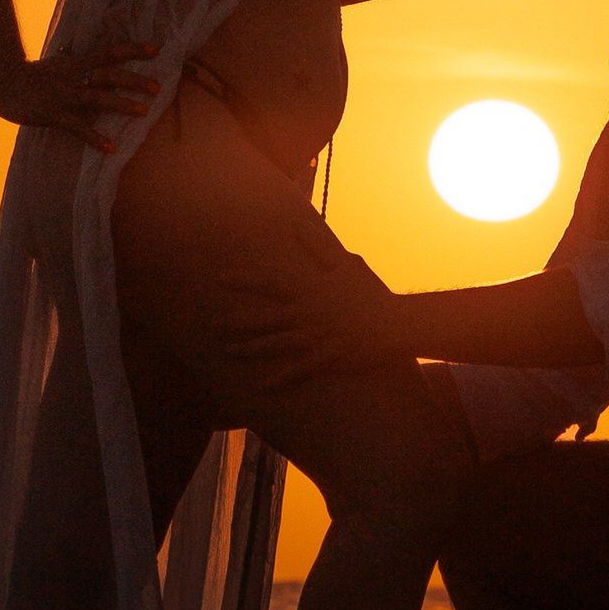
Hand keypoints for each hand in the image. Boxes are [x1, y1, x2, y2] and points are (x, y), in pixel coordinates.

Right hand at [0, 44, 159, 149]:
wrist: (2, 83)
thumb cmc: (34, 76)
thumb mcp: (60, 64)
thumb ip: (82, 65)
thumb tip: (106, 63)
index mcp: (76, 62)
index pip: (109, 52)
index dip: (133, 50)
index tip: (157, 49)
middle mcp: (73, 76)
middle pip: (107, 75)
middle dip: (133, 80)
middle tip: (158, 87)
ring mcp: (63, 95)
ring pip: (96, 98)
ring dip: (121, 104)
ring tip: (144, 111)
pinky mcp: (53, 115)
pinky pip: (77, 127)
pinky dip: (95, 137)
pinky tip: (111, 147)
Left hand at [226, 258, 410, 379]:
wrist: (395, 322)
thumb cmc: (370, 292)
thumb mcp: (345, 265)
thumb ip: (319, 246)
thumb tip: (299, 223)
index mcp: (311, 290)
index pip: (271, 284)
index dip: (245, 281)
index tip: (220, 278)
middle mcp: (308, 314)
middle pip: (267, 318)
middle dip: (238, 322)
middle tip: (212, 325)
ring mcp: (317, 337)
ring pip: (277, 344)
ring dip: (252, 349)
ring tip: (229, 352)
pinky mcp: (328, 358)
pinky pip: (299, 370)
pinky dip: (281, 378)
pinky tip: (263, 386)